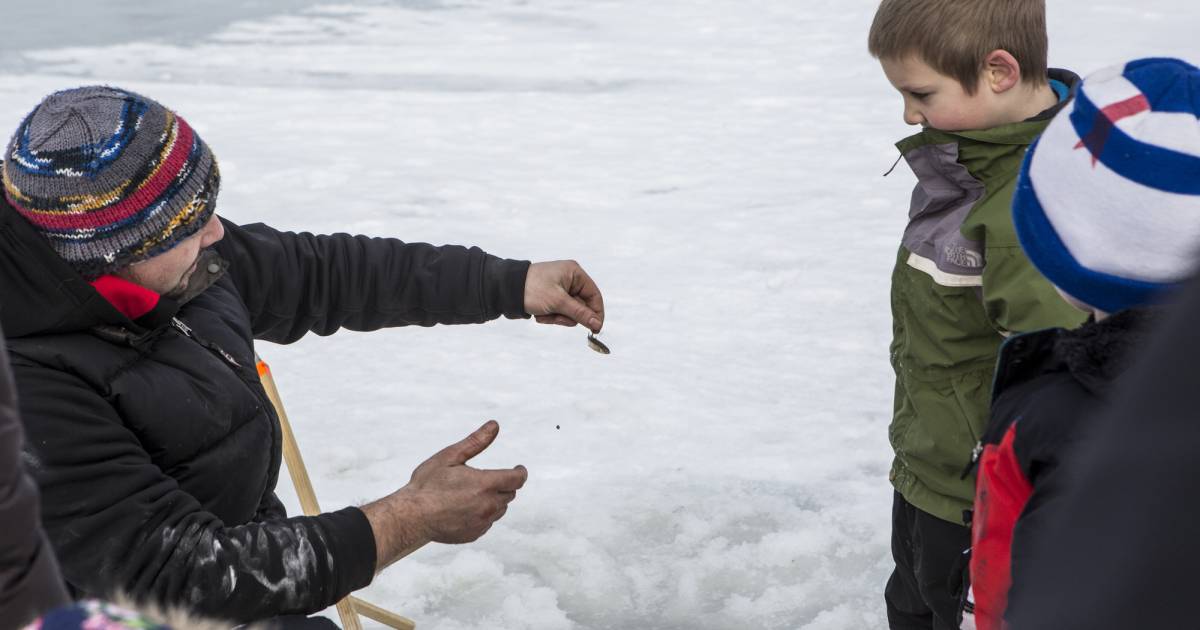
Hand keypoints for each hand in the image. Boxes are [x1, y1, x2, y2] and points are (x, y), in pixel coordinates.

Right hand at [361, 421, 526, 570]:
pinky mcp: (474, 534)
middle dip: (503, 485)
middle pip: (509, 494)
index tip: (518, 468)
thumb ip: (475, 442)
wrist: (410, 516)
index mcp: (485, 484)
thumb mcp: (450, 456)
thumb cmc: (427, 484)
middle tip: (487, 478)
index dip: (520, 472)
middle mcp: (488, 506)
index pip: (517, 479)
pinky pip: (487, 523)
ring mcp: (482, 522)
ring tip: (472, 494)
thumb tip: (495, 425)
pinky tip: (464, 509)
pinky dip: (482, 515)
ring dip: (494, 500)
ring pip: (499, 509)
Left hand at [524, 260, 604, 332]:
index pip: (594, 295)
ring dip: (557, 317)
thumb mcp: (558, 302)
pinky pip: (559, 313)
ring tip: (544, 314)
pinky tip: (539, 314)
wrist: (505, 290)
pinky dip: (550, 316)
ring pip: (570, 312)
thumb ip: (580, 313)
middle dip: (568, 315)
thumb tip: (597, 323)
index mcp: (574, 273)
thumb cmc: (532, 289)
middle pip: (582, 306)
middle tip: (556, 317)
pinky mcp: (552, 298)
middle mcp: (570, 279)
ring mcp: (560, 289)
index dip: (597, 313)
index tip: (596, 329)